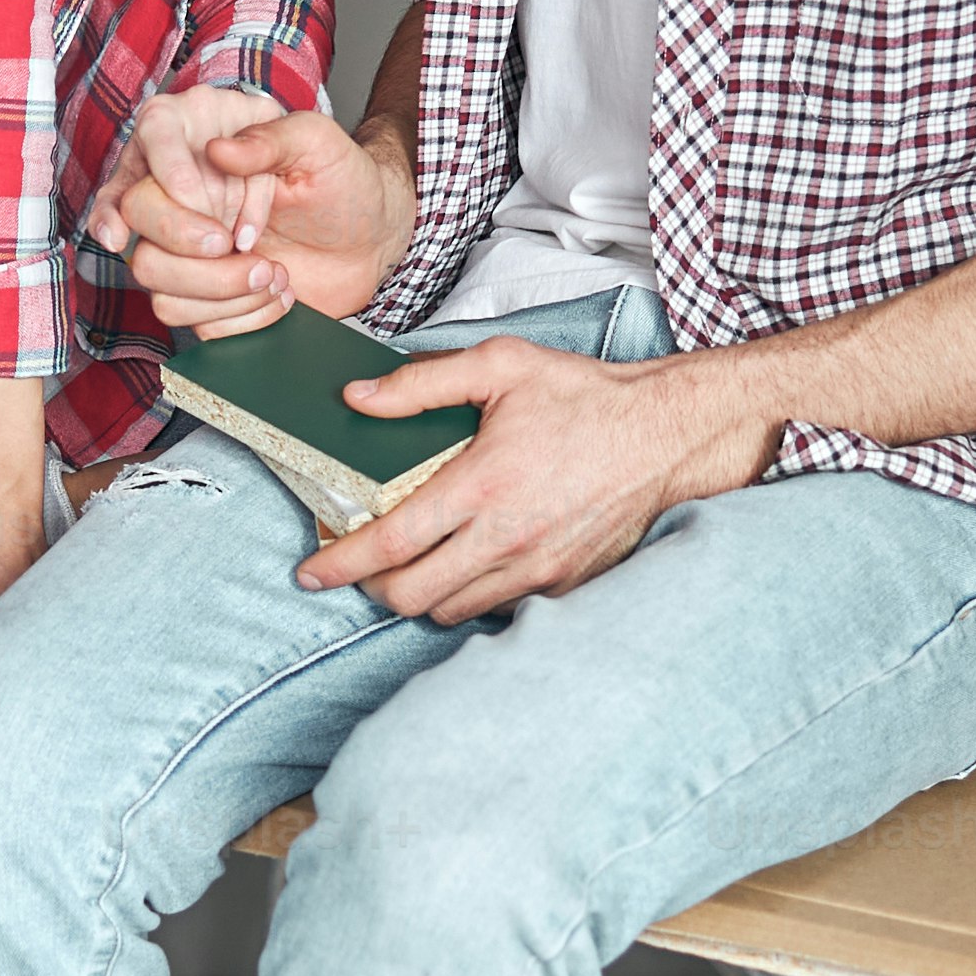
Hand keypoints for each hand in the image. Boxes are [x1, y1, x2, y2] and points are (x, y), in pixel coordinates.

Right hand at [111, 86, 409, 338]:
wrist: (367, 241)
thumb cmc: (342, 180)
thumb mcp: (319, 143)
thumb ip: (272, 138)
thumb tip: (221, 151)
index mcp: (201, 135)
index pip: (152, 136)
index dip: (169, 172)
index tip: (211, 208)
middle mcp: (179, 189)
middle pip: (137, 214)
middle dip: (188, 239)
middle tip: (240, 243)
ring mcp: (182, 245)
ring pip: (152, 274)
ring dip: (217, 285)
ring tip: (274, 272)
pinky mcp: (197, 294)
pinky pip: (184, 316)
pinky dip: (236, 317)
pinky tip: (275, 296)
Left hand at [294, 336, 783, 621]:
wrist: (666, 434)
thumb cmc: (586, 397)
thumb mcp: (501, 366)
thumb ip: (422, 384)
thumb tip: (358, 398)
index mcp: (483, 486)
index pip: (391, 544)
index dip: (340, 564)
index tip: (310, 572)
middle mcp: (506, 539)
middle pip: (410, 595)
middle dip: (370, 587)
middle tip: (357, 564)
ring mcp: (537, 570)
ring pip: (449, 609)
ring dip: (417, 593)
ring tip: (410, 561)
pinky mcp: (562, 585)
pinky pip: (495, 606)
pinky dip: (467, 593)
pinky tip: (465, 561)